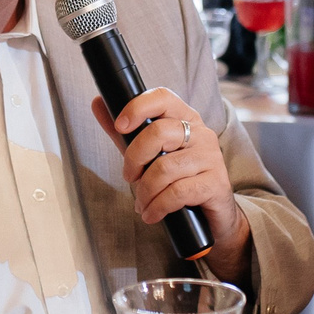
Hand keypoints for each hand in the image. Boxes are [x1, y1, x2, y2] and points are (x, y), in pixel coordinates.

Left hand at [91, 87, 251, 277]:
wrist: (211, 215)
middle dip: (134, 159)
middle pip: (159, 133)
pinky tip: (152, 214)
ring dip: (145, 191)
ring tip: (142, 203)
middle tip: (130, 177)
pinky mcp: (215, 184)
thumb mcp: (148, 154)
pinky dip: (157, 206)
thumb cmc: (178, 180)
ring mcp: (211, 158)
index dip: (137, 107)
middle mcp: (202, 133)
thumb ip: (124, 132)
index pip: (162, 98)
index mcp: (185, 119)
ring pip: (165, 168)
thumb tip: (98, 102)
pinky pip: (177, 192)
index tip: (120, 126)